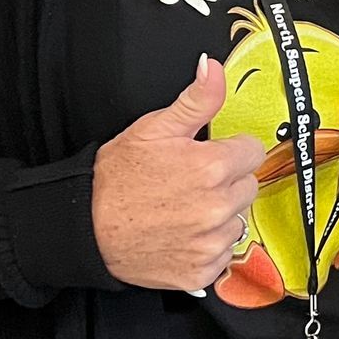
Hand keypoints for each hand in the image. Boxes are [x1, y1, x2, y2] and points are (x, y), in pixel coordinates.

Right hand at [91, 55, 264, 291]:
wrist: (85, 228)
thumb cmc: (116, 178)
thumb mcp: (153, 129)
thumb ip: (195, 100)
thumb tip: (213, 67)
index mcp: (213, 167)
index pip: (252, 151)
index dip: (230, 150)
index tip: (208, 155)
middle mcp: (218, 206)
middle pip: (249, 186)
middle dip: (226, 182)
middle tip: (191, 183)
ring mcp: (211, 242)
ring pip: (238, 221)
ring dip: (219, 215)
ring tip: (182, 210)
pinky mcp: (203, 271)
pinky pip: (223, 254)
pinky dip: (207, 246)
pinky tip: (181, 235)